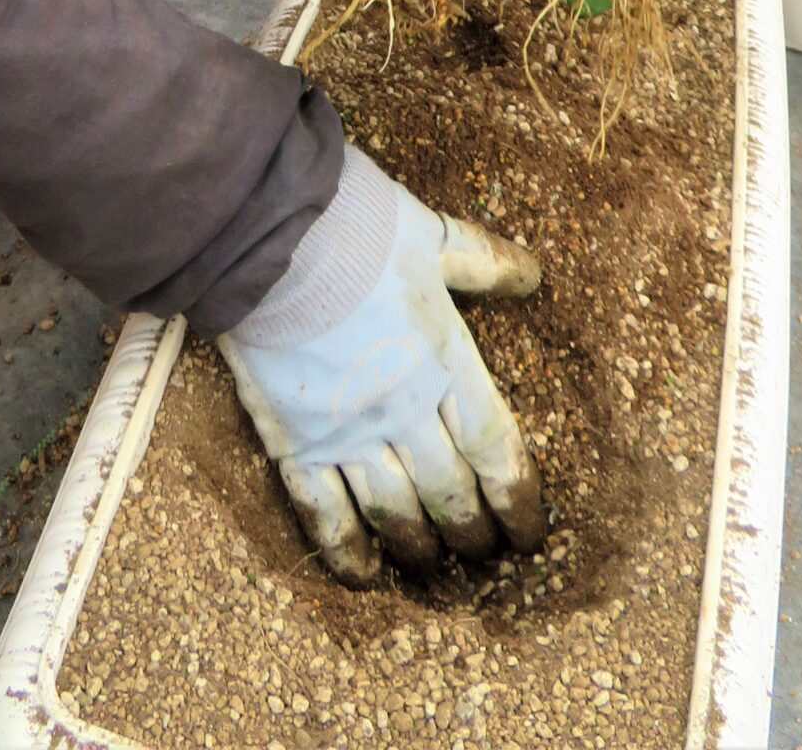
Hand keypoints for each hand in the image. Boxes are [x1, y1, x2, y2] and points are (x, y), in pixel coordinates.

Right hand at [219, 154, 545, 585]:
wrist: (270, 235)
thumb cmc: (355, 226)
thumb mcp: (431, 237)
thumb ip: (481, 263)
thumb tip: (532, 275)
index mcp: (445, 362)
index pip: (496, 452)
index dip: (517, 500)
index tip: (529, 533)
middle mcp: (404, 409)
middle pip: (450, 493)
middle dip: (472, 533)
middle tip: (482, 557)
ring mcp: (347, 431)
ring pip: (395, 512)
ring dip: (419, 548)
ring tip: (432, 567)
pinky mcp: (294, 439)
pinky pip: (324, 513)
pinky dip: (347, 551)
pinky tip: (363, 575)